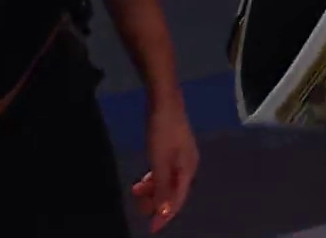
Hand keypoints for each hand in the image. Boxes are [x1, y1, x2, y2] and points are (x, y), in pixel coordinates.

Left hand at [132, 104, 197, 232]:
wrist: (164, 100)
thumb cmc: (162, 131)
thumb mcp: (159, 161)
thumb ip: (161, 187)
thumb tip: (165, 211)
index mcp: (188, 169)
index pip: (177, 200)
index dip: (165, 215)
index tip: (152, 228)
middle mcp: (188, 165)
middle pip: (174, 191)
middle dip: (157, 202)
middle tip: (139, 207)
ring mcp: (182, 156)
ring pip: (168, 181)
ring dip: (153, 190)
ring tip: (136, 191)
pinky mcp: (174, 148)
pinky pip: (165, 171)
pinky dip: (154, 178)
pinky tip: (144, 178)